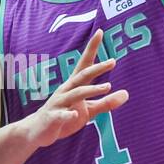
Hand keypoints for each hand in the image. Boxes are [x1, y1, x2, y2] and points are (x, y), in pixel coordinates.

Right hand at [25, 28, 128, 151]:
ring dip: (91, 90)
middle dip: (97, 68)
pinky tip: (75, 115)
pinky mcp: (53, 118)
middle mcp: (66, 90)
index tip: (101, 32)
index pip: (85, 64)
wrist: (37, 131)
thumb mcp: (88, 110)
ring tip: (107, 87)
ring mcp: (59, 103)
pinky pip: (61, 116)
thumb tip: (126, 93)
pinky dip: (68, 115)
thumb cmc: (64, 116)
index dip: (92, 49)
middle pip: (82, 76)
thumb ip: (106, 102)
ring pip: (76, 94)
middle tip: (113, 61)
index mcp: (74, 86)